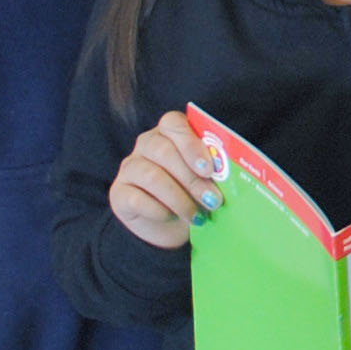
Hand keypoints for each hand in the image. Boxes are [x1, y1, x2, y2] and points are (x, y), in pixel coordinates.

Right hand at [110, 113, 226, 250]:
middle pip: (164, 151)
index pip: (173, 123)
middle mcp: (146, 145)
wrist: (169, 227)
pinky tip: (172, 217)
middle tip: (213, 200)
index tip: (209, 169)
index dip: (191, 143)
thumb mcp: (207, 181)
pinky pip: (137, 198)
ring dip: (179, 198)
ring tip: (197, 216)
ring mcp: (130, 167)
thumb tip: (232, 177)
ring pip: (152, 176)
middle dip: (191, 178)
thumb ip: (215, 171)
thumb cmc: (193, 195)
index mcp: (169, 133)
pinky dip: (159, 211)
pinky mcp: (119, 193)